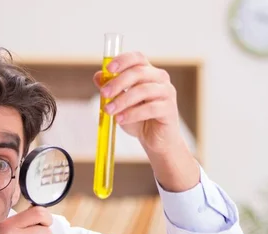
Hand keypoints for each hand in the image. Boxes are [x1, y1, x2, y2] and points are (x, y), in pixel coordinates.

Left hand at [94, 51, 199, 191]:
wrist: (155, 140)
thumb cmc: (138, 119)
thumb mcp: (121, 103)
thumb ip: (111, 89)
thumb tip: (98, 76)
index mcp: (148, 73)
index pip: (137, 58)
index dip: (123, 60)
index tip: (108, 68)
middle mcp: (160, 79)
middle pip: (139, 72)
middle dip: (118, 82)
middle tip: (103, 94)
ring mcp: (167, 93)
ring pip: (143, 90)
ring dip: (123, 100)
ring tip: (109, 110)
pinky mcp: (169, 109)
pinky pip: (150, 108)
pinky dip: (132, 114)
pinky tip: (120, 120)